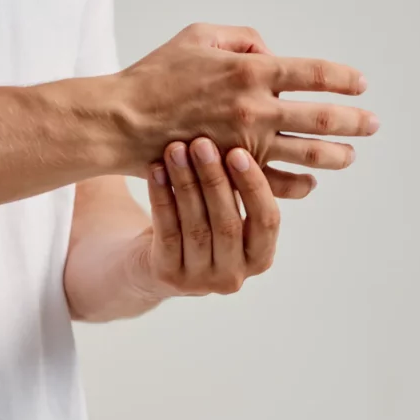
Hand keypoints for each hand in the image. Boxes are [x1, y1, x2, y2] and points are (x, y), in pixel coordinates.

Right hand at [113, 24, 379, 189]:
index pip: (315, 73)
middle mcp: (255, 109)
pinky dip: (299, 185)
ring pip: (307, 155)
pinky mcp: (230, 173)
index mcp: (250, 72)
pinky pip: (276, 184)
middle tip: (373, 124)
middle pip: (322, 118)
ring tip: (351, 155)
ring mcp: (245, 146)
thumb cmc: (156, 76)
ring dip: (336, 156)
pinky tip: (312, 183)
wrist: (121, 121)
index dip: (344, 79)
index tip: (360, 84)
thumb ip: (243, 40)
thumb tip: (272, 54)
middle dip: (355, 121)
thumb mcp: (198, 36)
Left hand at [126, 137, 286, 299]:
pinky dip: (161, 197)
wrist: (152, 261)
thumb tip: (262, 137)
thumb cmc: (201, 225)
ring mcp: (199, 282)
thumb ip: (243, 187)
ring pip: (195, 227)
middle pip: (228, 224)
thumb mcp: (227, 209)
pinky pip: (166, 232)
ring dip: (185, 183)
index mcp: (260, 258)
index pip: (267, 221)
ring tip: (175, 149)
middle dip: (214, 180)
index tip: (238, 151)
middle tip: (201, 143)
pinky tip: (156, 170)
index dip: (253, 186)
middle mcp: (234, 276)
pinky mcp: (167, 276)